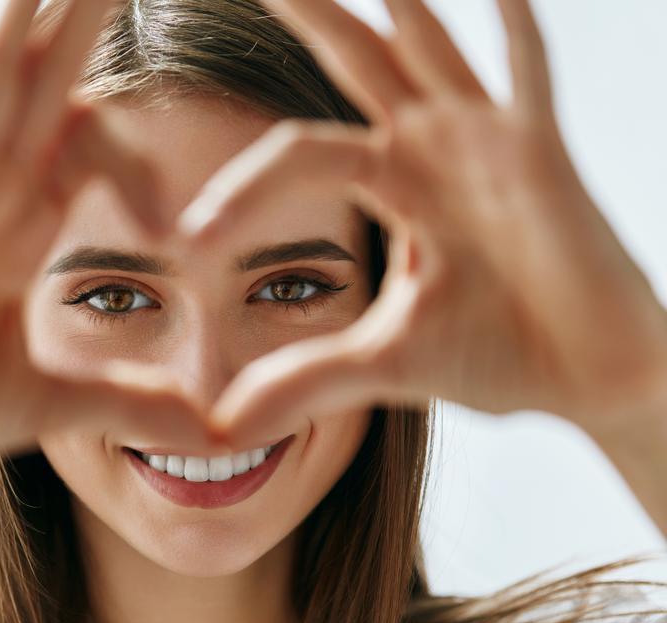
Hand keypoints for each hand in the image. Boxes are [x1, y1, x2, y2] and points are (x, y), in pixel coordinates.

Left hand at [177, 0, 666, 448]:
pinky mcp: (542, 156)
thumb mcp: (382, 365)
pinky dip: (514, 33)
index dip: (240, 192)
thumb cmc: (499, 356)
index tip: (186, 240)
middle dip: (306, 13)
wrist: (588, 381)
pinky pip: (527, 79)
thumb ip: (302, 381)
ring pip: (427, 48)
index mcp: (391, 184)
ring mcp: (487, 143)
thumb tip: (219, 428)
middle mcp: (432, 148)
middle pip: (353, 61)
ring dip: (394, 3)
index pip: (296, 156)